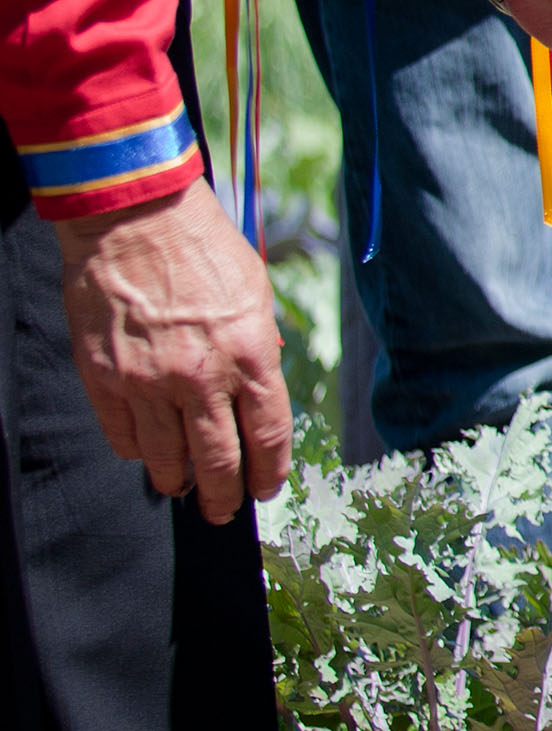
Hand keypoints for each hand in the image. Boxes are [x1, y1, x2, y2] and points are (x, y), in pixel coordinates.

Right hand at [51, 188, 289, 518]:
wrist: (134, 218)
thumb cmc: (204, 250)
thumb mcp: (255, 295)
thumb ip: (258, 349)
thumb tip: (259, 395)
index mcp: (249, 355)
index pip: (268, 435)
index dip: (269, 471)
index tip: (266, 489)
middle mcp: (201, 377)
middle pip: (218, 460)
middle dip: (224, 495)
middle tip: (223, 512)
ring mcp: (148, 381)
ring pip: (165, 458)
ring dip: (176, 481)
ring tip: (181, 489)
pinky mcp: (103, 378)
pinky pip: (121, 435)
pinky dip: (136, 452)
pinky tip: (145, 455)